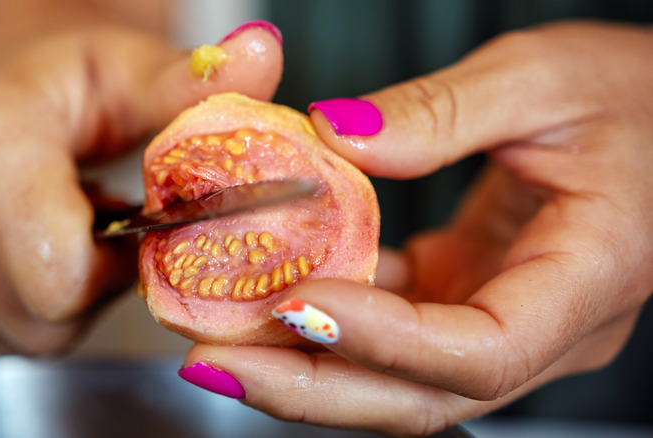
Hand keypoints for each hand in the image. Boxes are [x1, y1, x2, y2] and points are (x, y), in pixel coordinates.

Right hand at [0, 0, 283, 352]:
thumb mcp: (134, 70)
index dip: (115, 264)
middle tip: (102, 225)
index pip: (60, 274)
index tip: (129, 220)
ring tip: (67, 226)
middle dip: (93, 285)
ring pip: (18, 330)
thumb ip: (194, 85)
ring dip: (64, 293)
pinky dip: (27, 299)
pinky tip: (32, 241)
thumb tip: (261, 56)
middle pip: (41, 316)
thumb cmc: (68, 74)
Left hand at [181, 21, 652, 435]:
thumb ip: (440, 113)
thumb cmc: (634, 96)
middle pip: (422, 395)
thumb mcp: (542, 79)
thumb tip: (335, 139)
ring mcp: (502, 320)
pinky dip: (328, 320)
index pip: (482, 350)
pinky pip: (392, 330)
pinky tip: (271, 292)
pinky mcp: (467, 297)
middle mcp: (545, 328)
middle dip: (311, 386)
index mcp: (588, 279)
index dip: (385, 341)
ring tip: (219, 338)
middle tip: (215, 360)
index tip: (299, 302)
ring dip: (304, 365)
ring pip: (398, 379)